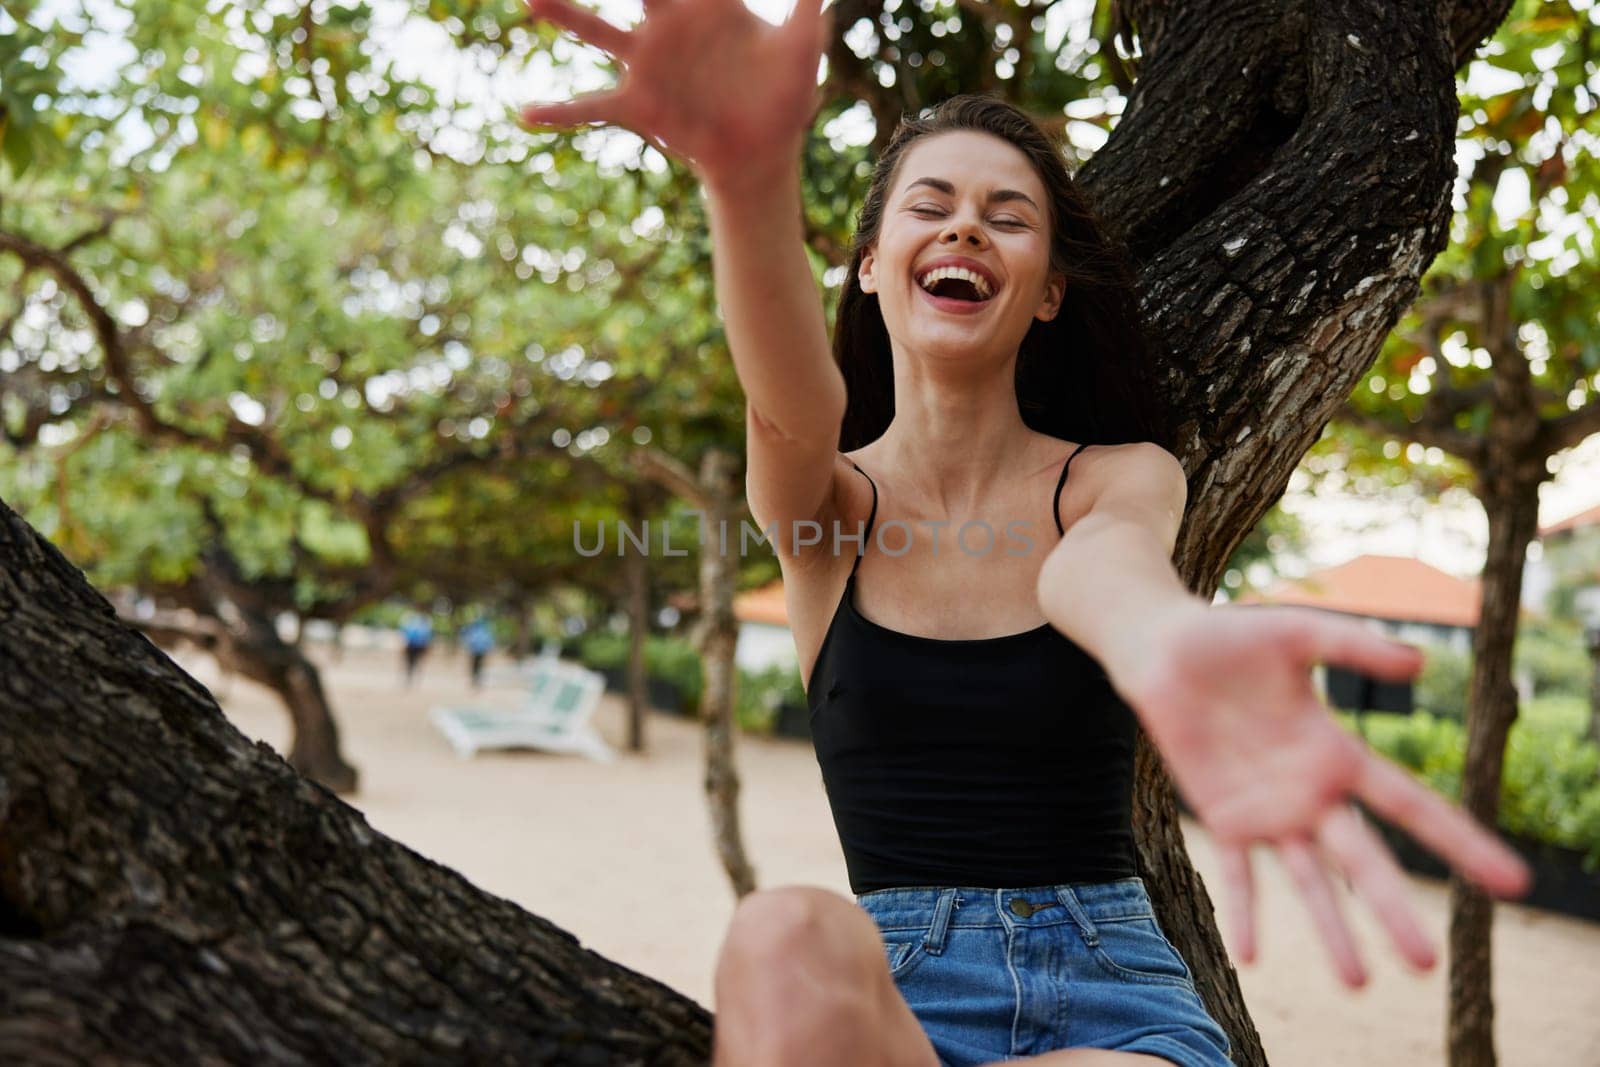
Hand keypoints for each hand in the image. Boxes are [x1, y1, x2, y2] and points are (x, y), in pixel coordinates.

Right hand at [518, 0, 832, 189]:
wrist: (764, 154)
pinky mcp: (640, 106)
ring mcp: (647, 65)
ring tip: (530, 0)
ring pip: (595, 31)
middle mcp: (666, 27)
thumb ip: (806, 0)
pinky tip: (527, 114)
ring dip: (563, 13)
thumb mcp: (803, 44)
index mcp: (704, 3)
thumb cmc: (786, 95)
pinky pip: (592, 108)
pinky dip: (559, 112)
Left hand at [1118, 602, 1530, 986]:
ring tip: (1356, 983)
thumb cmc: (1236, 638)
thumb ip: (1355, 647)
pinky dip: (1244, 912)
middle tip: (1426, 963)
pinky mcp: (1221, 816)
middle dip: (1393, 910)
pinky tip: (1249, 956)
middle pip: (1364, 860)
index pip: (1411, 806)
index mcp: (1340, 755)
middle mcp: (1312, 794)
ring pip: (1307, 880)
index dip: (1460, 843)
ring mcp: (1268, 811)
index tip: (1510, 882)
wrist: (1164, 649)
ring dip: (1330, 929)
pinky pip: (1236, 872)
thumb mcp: (1302, 634)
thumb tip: (1421, 665)